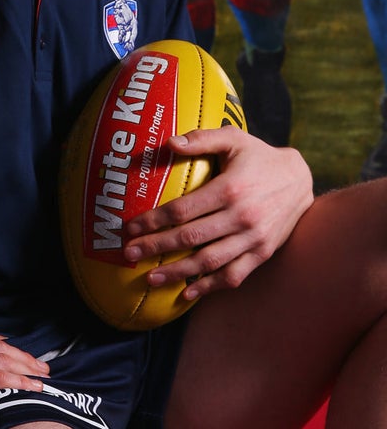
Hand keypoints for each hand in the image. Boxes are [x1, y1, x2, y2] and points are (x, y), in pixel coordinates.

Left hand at [123, 128, 313, 301]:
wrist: (300, 180)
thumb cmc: (259, 156)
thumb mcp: (233, 138)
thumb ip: (201, 139)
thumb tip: (169, 143)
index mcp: (230, 188)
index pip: (182, 209)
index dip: (154, 220)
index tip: (131, 227)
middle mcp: (241, 217)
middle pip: (190, 238)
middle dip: (156, 247)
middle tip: (129, 253)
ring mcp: (253, 239)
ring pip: (209, 262)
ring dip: (177, 272)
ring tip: (150, 277)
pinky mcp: (262, 254)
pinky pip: (233, 275)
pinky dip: (209, 286)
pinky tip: (187, 291)